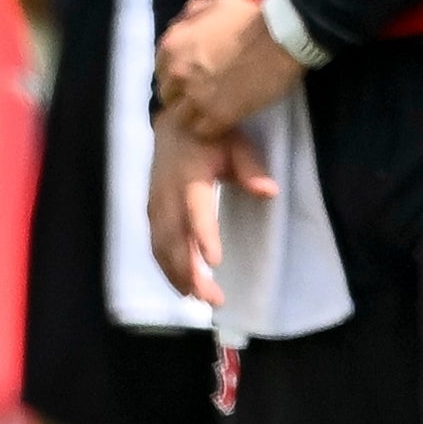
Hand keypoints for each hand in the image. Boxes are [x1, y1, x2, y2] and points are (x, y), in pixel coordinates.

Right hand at [147, 105, 274, 308]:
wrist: (173, 125)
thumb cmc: (210, 136)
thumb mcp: (236, 144)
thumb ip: (251, 168)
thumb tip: (270, 191)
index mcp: (190, 178)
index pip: (196, 211)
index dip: (204, 236)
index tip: (214, 262)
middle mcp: (168, 195)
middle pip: (174, 240)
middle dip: (190, 272)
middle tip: (212, 298)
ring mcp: (156, 205)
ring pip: (161, 246)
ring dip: (177, 275)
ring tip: (198, 298)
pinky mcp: (152, 212)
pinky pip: (156, 244)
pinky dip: (166, 266)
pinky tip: (182, 283)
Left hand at [155, 0, 303, 135]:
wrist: (281, 39)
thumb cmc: (251, 18)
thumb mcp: (216, 3)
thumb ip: (192, 15)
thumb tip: (181, 25)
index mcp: (172, 46)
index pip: (160, 71)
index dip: (176, 76)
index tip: (191, 79)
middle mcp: (177, 73)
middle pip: (168, 96)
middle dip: (182, 97)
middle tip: (202, 96)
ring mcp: (196, 96)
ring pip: (181, 118)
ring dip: (194, 116)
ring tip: (211, 112)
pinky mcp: (217, 116)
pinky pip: (201, 131)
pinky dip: (210, 128)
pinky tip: (222, 120)